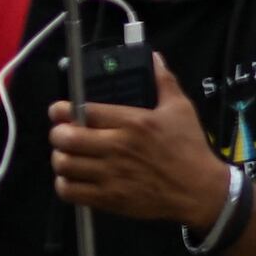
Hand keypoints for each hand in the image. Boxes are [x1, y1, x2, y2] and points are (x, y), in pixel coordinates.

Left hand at [48, 89, 234, 231]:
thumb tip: (154, 57)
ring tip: (68, 154)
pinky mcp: (107, 198)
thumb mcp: (181, 109)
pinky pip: (69, 191)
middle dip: (58, 133)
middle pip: (67, 138)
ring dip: (60, 157)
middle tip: (62, 133)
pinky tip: (73, 177)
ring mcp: (110, 175)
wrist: (198, 189)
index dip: (64, 110)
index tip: (59, 110)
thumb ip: (164, 82)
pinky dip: (64, 183)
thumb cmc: (189, 148)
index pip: (85, 112)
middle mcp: (117, 147)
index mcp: (134, 122)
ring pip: (64, 164)